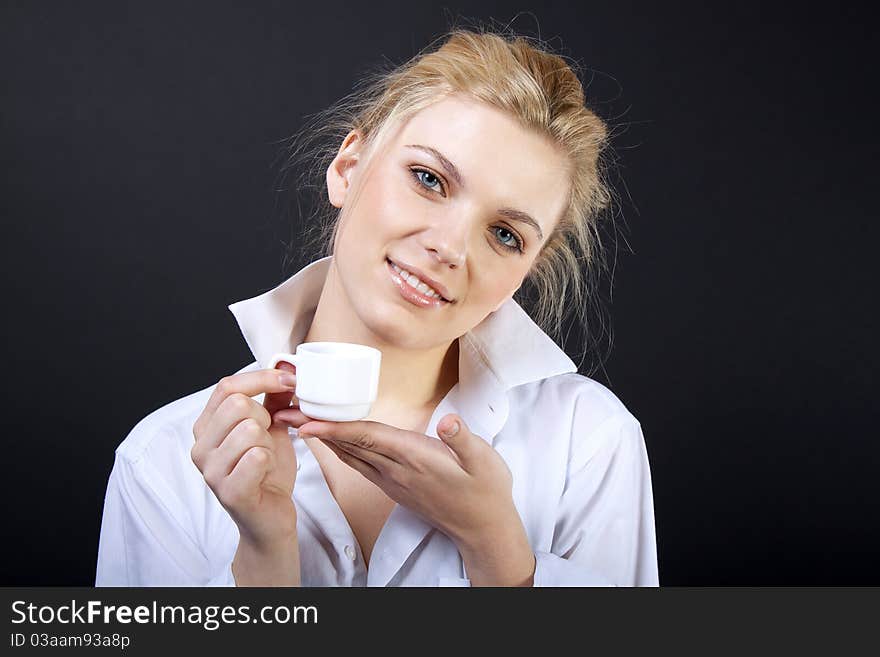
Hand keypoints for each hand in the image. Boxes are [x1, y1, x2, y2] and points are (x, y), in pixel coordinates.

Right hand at [191, 363, 310, 554]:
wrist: (271, 515)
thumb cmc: (267, 470)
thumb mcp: (271, 427)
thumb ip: (273, 398)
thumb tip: (285, 366)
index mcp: (206, 426)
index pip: (227, 386)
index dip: (262, 379)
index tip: (291, 381)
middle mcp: (200, 447)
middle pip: (238, 405)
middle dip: (265, 417)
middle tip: (268, 438)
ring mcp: (210, 471)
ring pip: (250, 430)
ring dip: (269, 443)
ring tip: (265, 458)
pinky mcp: (228, 492)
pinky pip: (256, 457)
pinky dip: (270, 460)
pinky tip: (265, 473)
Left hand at [275, 411, 534, 584]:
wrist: (481, 528)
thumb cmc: (485, 492)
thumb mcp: (485, 462)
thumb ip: (464, 440)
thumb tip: (450, 421)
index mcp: (414, 458)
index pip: (368, 438)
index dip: (336, 428)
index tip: (307, 420)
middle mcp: (396, 469)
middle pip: (349, 444)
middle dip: (316, 427)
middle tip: (285, 410)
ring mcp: (392, 479)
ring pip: (349, 454)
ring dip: (321, 436)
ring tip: (296, 419)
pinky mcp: (392, 484)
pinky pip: (358, 462)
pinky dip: (338, 447)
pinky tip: (327, 438)